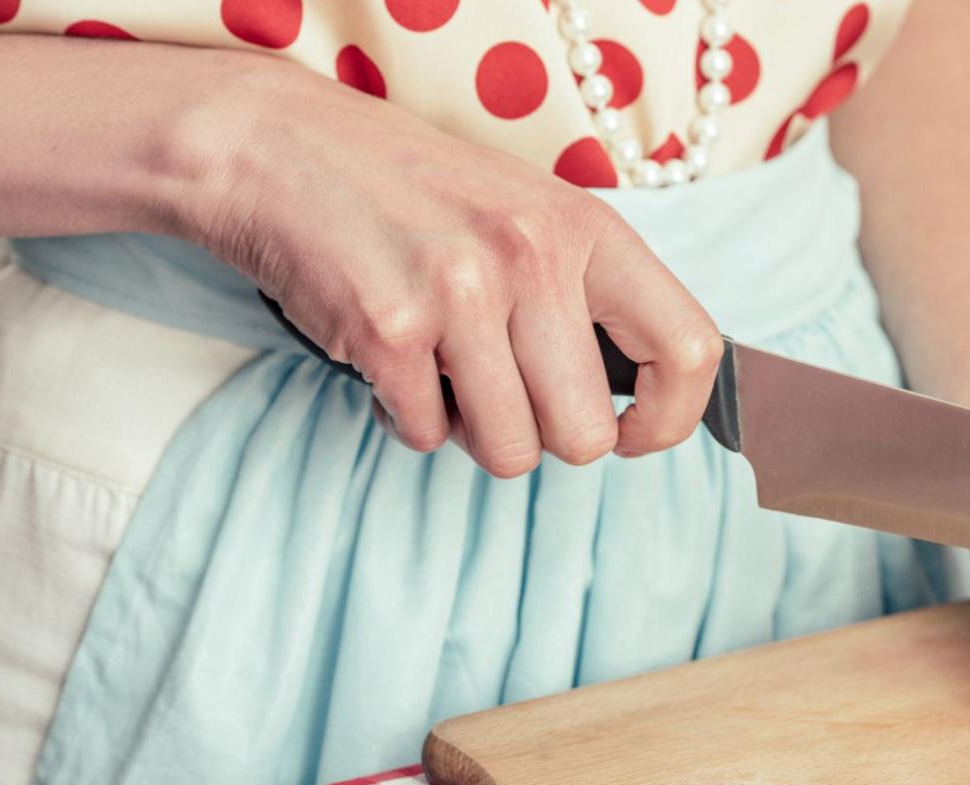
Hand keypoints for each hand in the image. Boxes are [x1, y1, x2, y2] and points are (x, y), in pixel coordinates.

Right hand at [176, 62, 719, 475]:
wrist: (280, 148)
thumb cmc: (414, 192)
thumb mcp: (529, 214)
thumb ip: (588, 293)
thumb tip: (643, 402)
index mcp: (587, 229)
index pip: (689, 349)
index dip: (670, 418)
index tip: (632, 433)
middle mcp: (533, 257)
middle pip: (585, 434)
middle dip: (543, 438)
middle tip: (504, 394)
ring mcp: (459, 294)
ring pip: (509, 451)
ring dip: (472, 432)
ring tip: (444, 373)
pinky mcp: (387, 331)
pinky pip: (426, 436)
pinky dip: (408, 419)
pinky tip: (390, 360)